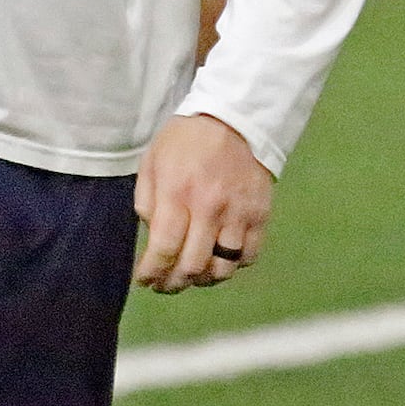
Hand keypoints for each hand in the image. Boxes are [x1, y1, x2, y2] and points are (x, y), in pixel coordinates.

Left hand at [133, 112, 274, 293]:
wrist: (234, 120)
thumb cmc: (185, 142)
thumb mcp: (152, 162)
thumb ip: (147, 202)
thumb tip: (152, 238)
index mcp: (178, 192)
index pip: (164, 248)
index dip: (151, 272)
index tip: (143, 280)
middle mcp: (210, 207)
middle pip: (193, 265)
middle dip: (173, 283)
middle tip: (164, 285)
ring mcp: (239, 214)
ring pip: (223, 268)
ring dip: (203, 280)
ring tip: (190, 276)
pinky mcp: (260, 216)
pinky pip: (248, 257)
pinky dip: (232, 267)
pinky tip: (218, 260)